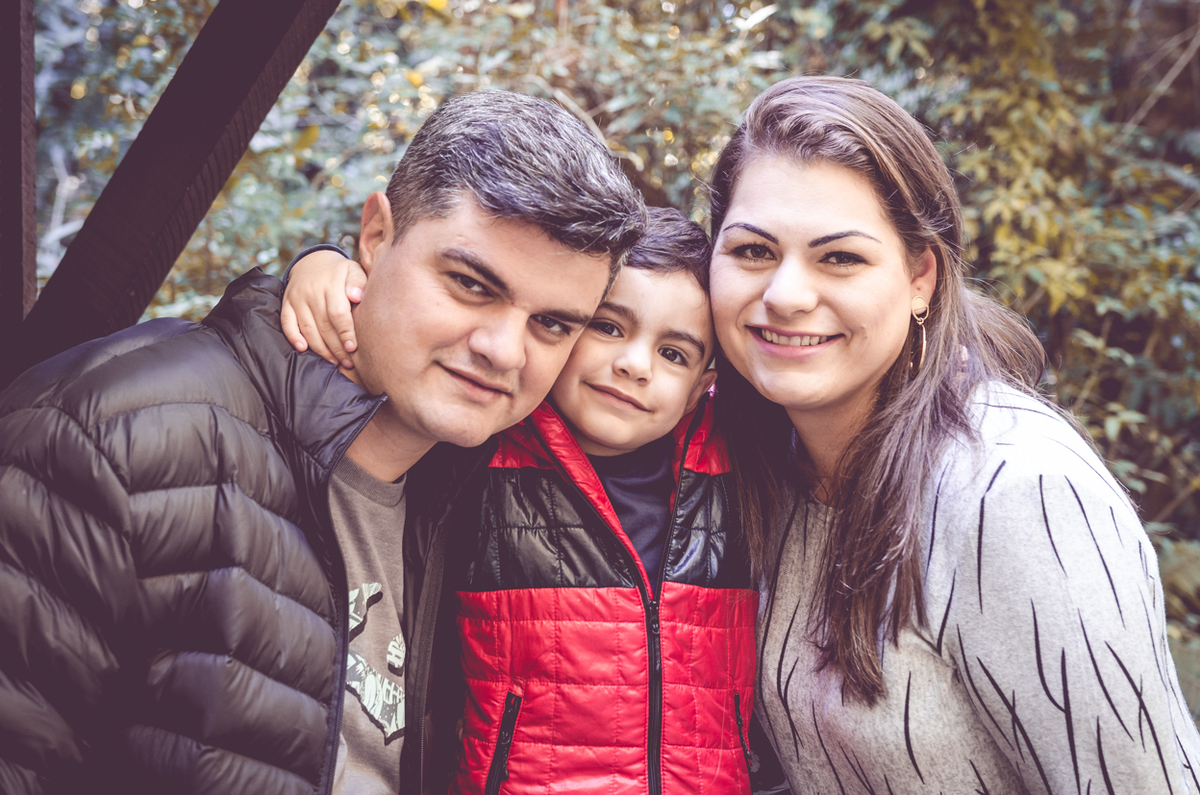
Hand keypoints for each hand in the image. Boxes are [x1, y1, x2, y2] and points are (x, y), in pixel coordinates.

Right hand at [280, 250, 367, 368]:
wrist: (313, 261)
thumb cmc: (340, 272)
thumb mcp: (353, 270)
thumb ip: (358, 283)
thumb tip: (357, 296)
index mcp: (331, 284)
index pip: (337, 312)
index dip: (345, 332)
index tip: (353, 348)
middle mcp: (311, 291)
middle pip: (324, 325)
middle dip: (336, 347)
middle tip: (348, 362)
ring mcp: (297, 298)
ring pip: (307, 328)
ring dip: (320, 349)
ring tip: (334, 362)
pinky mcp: (287, 303)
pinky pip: (287, 323)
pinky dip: (293, 337)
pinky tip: (303, 349)